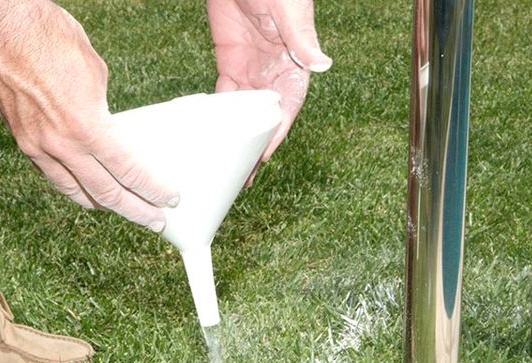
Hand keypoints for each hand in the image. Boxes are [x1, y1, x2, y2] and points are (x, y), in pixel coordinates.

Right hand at [0, 0, 177, 230]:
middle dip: (134, 211)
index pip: (127, 172)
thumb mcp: (94, 72)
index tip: (169, 200)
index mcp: (85, 127)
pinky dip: (72, 185)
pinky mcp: (20, 140)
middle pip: (104, 194)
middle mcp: (59, 146)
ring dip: (100, 204)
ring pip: (73, 191)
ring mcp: (36, 147)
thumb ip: (103, 110)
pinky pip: (51, 174)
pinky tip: (84, 186)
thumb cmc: (49, 37)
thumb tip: (109, 126)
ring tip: (120, 209)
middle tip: (154, 221)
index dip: (151, 190)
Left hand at [208, 0, 330, 167]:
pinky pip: (224, 93)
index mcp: (295, 63)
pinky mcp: (230, 58)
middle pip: (265, 116)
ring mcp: (251, 67)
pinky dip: (217, 113)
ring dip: (235, 137)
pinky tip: (210, 134)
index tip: (264, 156)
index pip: (287, 106)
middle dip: (255, 146)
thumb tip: (322, 64)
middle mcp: (275, 70)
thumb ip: (302, 36)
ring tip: (226, 166)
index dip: (276, 132)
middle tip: (242, 177)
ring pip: (243, 111)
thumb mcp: (289, 8)